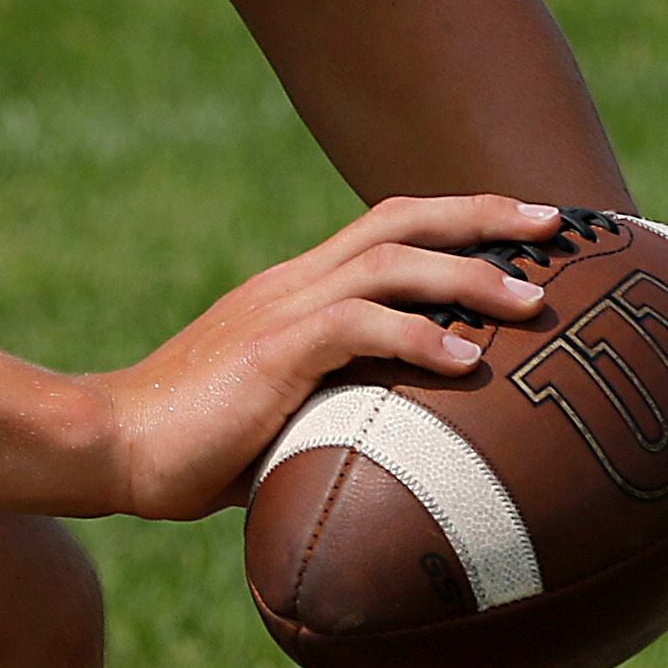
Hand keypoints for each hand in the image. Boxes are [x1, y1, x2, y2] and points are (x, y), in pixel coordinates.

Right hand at [90, 194, 564, 521]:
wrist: (112, 445)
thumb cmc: (191, 448)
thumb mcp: (282, 417)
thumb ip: (337, 411)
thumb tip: (403, 453)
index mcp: (295, 291)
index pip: (387, 228)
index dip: (458, 219)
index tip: (524, 228)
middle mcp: (294, 284)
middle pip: (401, 219)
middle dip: (483, 215)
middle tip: (555, 225)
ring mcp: (282, 311)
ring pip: (391, 263)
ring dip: (469, 275)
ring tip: (533, 299)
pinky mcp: (271, 352)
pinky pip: (357, 327)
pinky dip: (418, 338)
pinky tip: (466, 363)